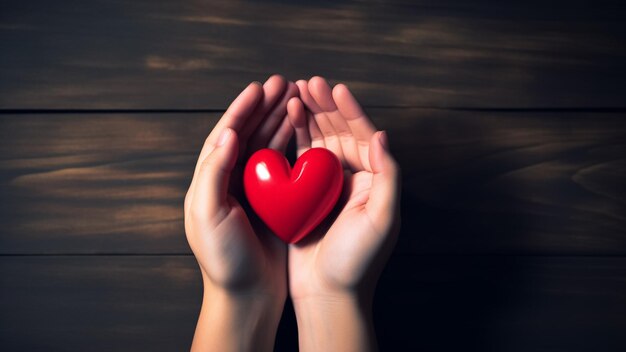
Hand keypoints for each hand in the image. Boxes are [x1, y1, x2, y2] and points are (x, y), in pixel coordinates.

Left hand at [184, 75, 297, 351]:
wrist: (247, 296)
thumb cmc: (223, 259)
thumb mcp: (208, 214)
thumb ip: (213, 172)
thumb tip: (226, 132)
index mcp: (209, 181)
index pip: (224, 135)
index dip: (241, 109)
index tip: (259, 87)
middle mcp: (230, 181)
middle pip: (247, 134)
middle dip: (264, 108)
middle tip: (283, 84)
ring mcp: (254, 191)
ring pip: (266, 145)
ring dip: (279, 121)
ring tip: (295, 98)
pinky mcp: (275, 202)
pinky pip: (284, 165)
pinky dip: (292, 145)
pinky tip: (304, 131)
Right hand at [286, 77, 400, 351]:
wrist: (328, 293)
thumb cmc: (357, 260)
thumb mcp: (381, 219)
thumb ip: (387, 176)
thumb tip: (383, 134)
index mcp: (373, 179)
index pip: (363, 135)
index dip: (350, 110)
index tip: (335, 88)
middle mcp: (353, 177)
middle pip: (339, 131)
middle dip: (325, 105)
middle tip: (308, 83)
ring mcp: (327, 184)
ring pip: (319, 139)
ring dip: (309, 115)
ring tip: (294, 93)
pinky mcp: (305, 193)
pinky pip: (301, 157)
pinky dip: (295, 136)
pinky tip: (287, 119)